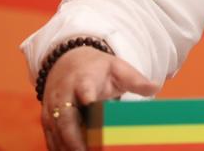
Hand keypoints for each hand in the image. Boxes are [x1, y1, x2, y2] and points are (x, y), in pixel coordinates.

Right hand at [41, 46, 157, 150]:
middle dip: (74, 138)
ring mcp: (53, 107)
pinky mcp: (47, 118)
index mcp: (84, 80)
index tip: (92, 107)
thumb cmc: (98, 68)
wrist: (68, 61)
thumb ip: (135, 80)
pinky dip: (58, 148)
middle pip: (66, 118)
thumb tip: (156, 87)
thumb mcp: (118, 68)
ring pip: (56, 130)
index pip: (84, 91)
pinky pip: (50, 136)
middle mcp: (64, 94)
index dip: (87, 100)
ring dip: (66, 147)